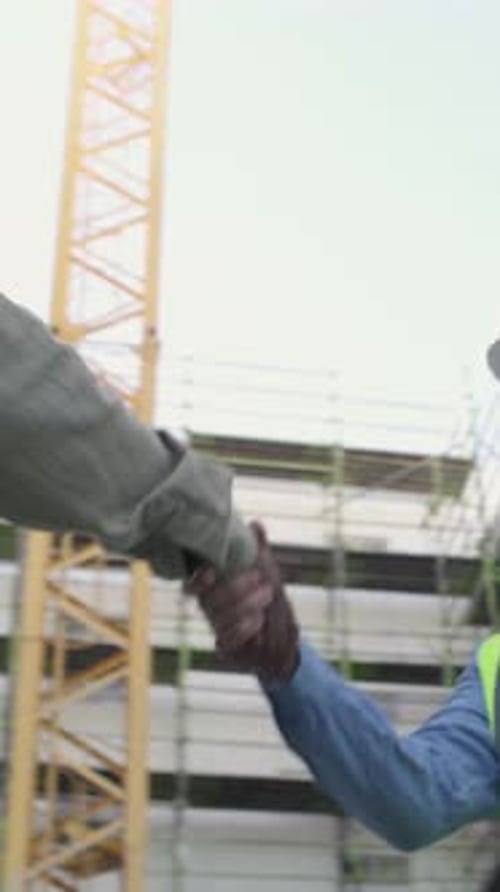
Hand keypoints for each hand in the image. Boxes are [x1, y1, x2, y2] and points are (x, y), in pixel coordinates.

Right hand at [188, 522, 298, 681]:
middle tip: (261, 579)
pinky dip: (245, 628)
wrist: (282, 639)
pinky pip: (227, 639)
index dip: (197, 580)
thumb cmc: (268, 601)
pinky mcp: (226, 646)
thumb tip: (255, 524)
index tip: (212, 572)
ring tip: (267, 595)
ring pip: (219, 618)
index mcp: (213, 588)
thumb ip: (259, 549)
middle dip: (235, 588)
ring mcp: (217, 628)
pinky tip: (259, 620)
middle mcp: (210, 609)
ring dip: (245, 605)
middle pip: (209, 600)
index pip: (192, 585)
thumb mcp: (267, 571)